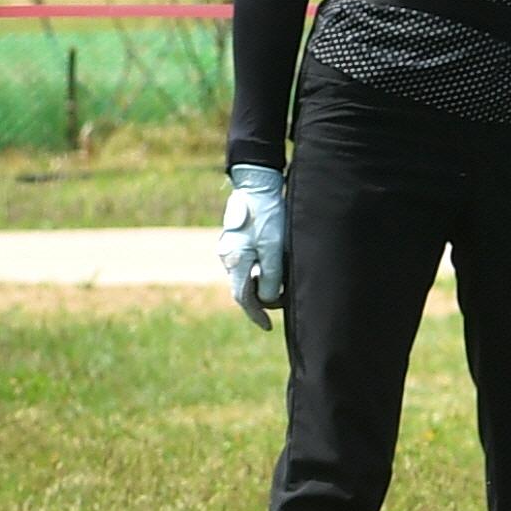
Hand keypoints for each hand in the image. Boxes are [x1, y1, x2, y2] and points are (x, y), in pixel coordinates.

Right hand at [218, 162, 287, 329]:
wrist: (256, 184)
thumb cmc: (268, 215)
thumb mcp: (274, 248)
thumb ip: (270, 277)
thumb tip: (266, 299)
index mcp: (235, 260)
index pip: (243, 298)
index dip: (257, 314)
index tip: (268, 327)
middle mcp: (227, 256)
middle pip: (243, 288)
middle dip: (261, 300)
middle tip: (283, 303)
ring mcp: (229, 247)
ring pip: (245, 275)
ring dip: (262, 285)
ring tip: (282, 287)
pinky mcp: (236, 239)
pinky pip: (246, 263)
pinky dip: (259, 271)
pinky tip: (274, 269)